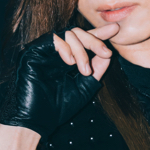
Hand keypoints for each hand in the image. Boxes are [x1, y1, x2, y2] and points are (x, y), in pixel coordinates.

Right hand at [0, 24, 118, 139]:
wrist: (39, 120)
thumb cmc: (59, 108)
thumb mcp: (85, 87)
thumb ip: (96, 70)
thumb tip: (107, 54)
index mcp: (66, 60)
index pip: (83, 41)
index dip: (98, 34)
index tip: (115, 29)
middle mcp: (55, 53)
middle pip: (77, 33)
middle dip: (95, 41)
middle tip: (106, 53)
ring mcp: (44, 51)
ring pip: (68, 34)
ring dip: (81, 50)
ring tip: (84, 70)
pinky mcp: (33, 51)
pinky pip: (54, 39)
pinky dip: (66, 48)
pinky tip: (70, 62)